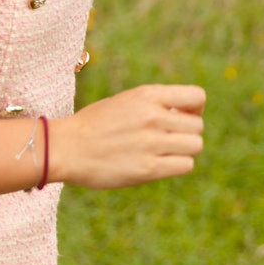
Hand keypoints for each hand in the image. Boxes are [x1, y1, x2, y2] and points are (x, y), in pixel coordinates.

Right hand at [47, 85, 204, 189]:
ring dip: (184, 150)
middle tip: (168, 139)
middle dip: (187, 133)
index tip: (180, 117)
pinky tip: (159, 164)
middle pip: (197, 126)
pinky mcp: (149, 169)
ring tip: (164, 152)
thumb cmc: (94, 124)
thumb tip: (184, 117)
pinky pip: (185, 165)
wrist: (66, 148)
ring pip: (195, 146)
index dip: (194, 109)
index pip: (197, 96)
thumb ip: (154, 105)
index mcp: (147, 95)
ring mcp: (152, 143)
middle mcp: (153, 116)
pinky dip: (177, 165)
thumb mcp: (125, 101)